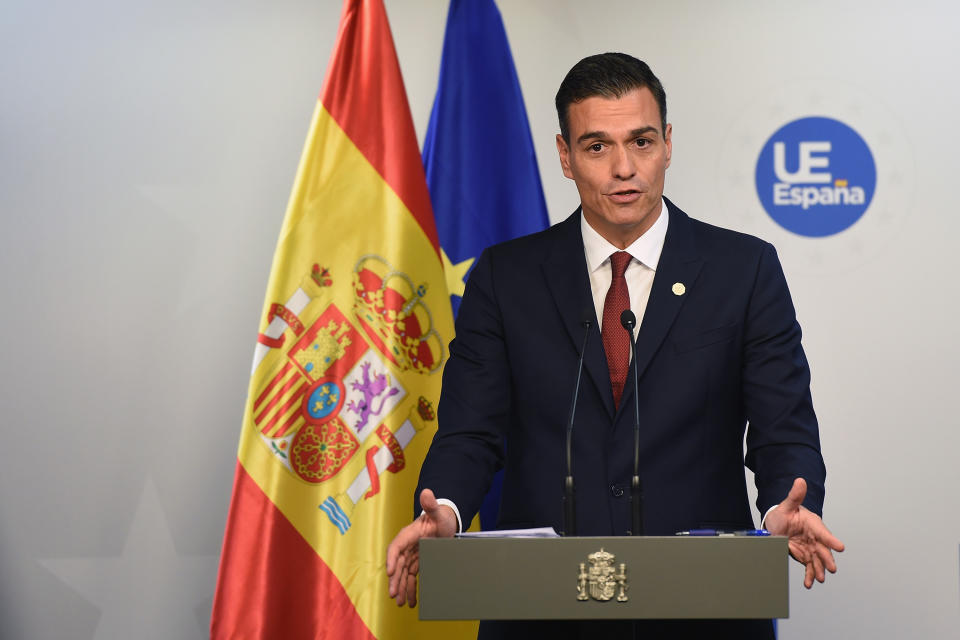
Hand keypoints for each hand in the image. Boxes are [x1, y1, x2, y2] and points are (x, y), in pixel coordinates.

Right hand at [385, 488, 456, 606]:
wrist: (445, 523)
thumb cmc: (440, 517)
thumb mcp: (438, 512)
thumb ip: (431, 504)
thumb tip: (427, 492)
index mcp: (408, 534)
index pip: (396, 547)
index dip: (392, 559)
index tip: (390, 571)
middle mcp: (407, 546)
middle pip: (398, 564)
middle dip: (395, 580)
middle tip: (393, 594)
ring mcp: (412, 555)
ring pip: (403, 574)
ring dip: (401, 588)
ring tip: (400, 602)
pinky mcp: (418, 562)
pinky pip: (411, 577)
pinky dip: (410, 588)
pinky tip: (410, 601)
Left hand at [765, 477, 844, 588]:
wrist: (776, 524)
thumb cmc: (783, 513)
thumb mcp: (786, 506)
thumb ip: (794, 496)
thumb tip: (800, 481)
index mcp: (812, 523)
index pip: (823, 532)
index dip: (831, 540)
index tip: (840, 547)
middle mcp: (814, 537)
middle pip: (823, 549)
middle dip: (827, 559)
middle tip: (831, 568)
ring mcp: (810, 547)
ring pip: (817, 560)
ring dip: (819, 570)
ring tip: (820, 578)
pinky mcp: (804, 556)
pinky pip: (809, 566)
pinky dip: (809, 575)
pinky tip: (809, 583)